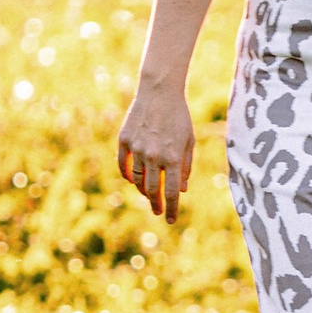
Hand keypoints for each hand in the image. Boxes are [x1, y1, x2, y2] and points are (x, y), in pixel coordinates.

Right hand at [116, 81, 194, 222]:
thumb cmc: (179, 117)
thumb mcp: (189, 141)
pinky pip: (122, 165)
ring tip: (148, 194)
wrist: (160, 92)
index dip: (171, 208)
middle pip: (151, 190)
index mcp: (173, 158)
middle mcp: (154, 156)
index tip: (170, 220)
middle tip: (158, 210)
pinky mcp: (124, 140)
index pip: (172, 192)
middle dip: (156, 204)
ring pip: (135, 180)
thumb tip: (181, 190)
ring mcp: (137, 148)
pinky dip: (127, 175)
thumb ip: (185, 167)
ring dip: (142, 190)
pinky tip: (132, 179)